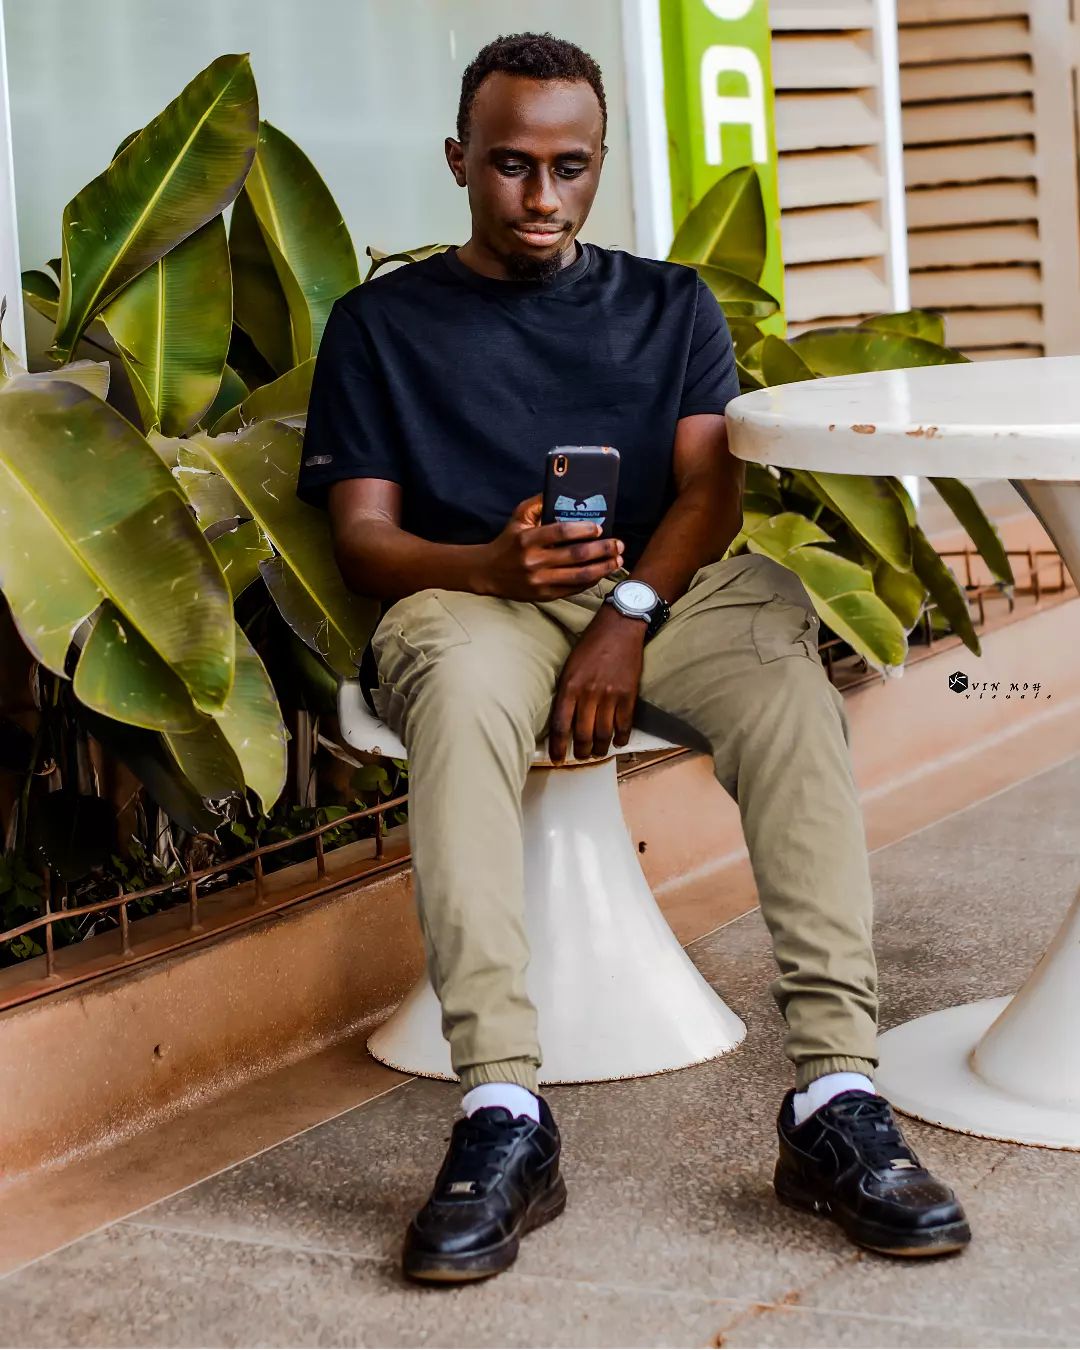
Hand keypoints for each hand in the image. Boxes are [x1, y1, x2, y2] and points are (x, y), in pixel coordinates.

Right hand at [473, 494, 624, 600]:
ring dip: (602, 568)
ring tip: (617, 560)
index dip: (583, 529)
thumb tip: (563, 489)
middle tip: (618, 544)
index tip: (599, 528)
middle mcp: (533, 561)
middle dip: (602, 549)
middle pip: (576, 555)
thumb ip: (539, 503)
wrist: (488, 572)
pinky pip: (573, 589)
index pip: (560, 532)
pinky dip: (591, 581)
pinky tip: (602, 572)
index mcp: (527, 539)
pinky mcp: (543, 595)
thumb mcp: (518, 517)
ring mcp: (539, 581)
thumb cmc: (508, 541)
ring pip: (579, 576)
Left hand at [548, 606, 645, 762]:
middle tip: (581, 756)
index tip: (557, 759)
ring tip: (598, 752)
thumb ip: (566, 693)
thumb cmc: (590, 645)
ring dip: (600, 749)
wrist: (619, 627)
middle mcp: (589, 694)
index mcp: (569, 687)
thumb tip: (563, 719)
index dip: (558, 747)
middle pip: (583, 735)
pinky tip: (618, 741)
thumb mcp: (569, 666)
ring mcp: (610, 696)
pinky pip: (625, 725)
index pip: (561, 726)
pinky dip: (621, 737)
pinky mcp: (629, 695)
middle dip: (581, 752)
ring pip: (604, 734)